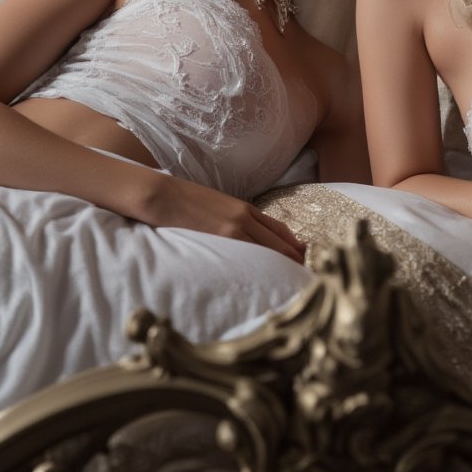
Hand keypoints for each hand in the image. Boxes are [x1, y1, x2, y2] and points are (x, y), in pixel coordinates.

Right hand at [140, 171, 305, 262]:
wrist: (165, 195)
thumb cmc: (185, 202)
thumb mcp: (216, 206)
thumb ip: (231, 218)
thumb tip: (241, 236)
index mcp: (243, 207)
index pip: (277, 227)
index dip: (292, 241)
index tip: (302, 254)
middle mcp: (245, 216)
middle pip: (278, 239)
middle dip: (294, 255)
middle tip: (306, 270)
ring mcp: (236, 226)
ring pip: (269, 247)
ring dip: (284, 261)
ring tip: (296, 276)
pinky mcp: (224, 236)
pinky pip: (251, 252)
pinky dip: (265, 263)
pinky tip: (272, 273)